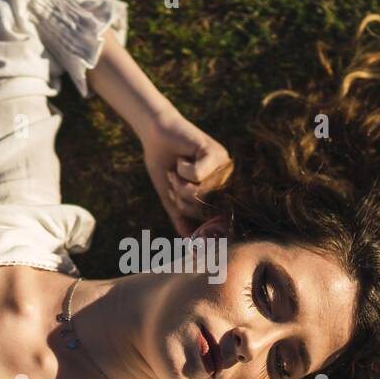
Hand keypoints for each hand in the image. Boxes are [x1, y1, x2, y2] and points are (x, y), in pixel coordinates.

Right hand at [140, 108, 233, 235]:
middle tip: (173, 182)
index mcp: (217, 193)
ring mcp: (223, 167)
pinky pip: (197, 174)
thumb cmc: (164, 166)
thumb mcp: (171, 198)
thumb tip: (191, 243)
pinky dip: (182, 169)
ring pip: (200, 193)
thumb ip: (182, 219)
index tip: (180, 210)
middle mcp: (225, 181)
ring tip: (176, 170)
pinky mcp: (215, 152)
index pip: (209, 219)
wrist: (154, 135)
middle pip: (202, 209)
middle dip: (180, 199)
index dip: (190, 216)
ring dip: (179, 184)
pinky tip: (183, 157)